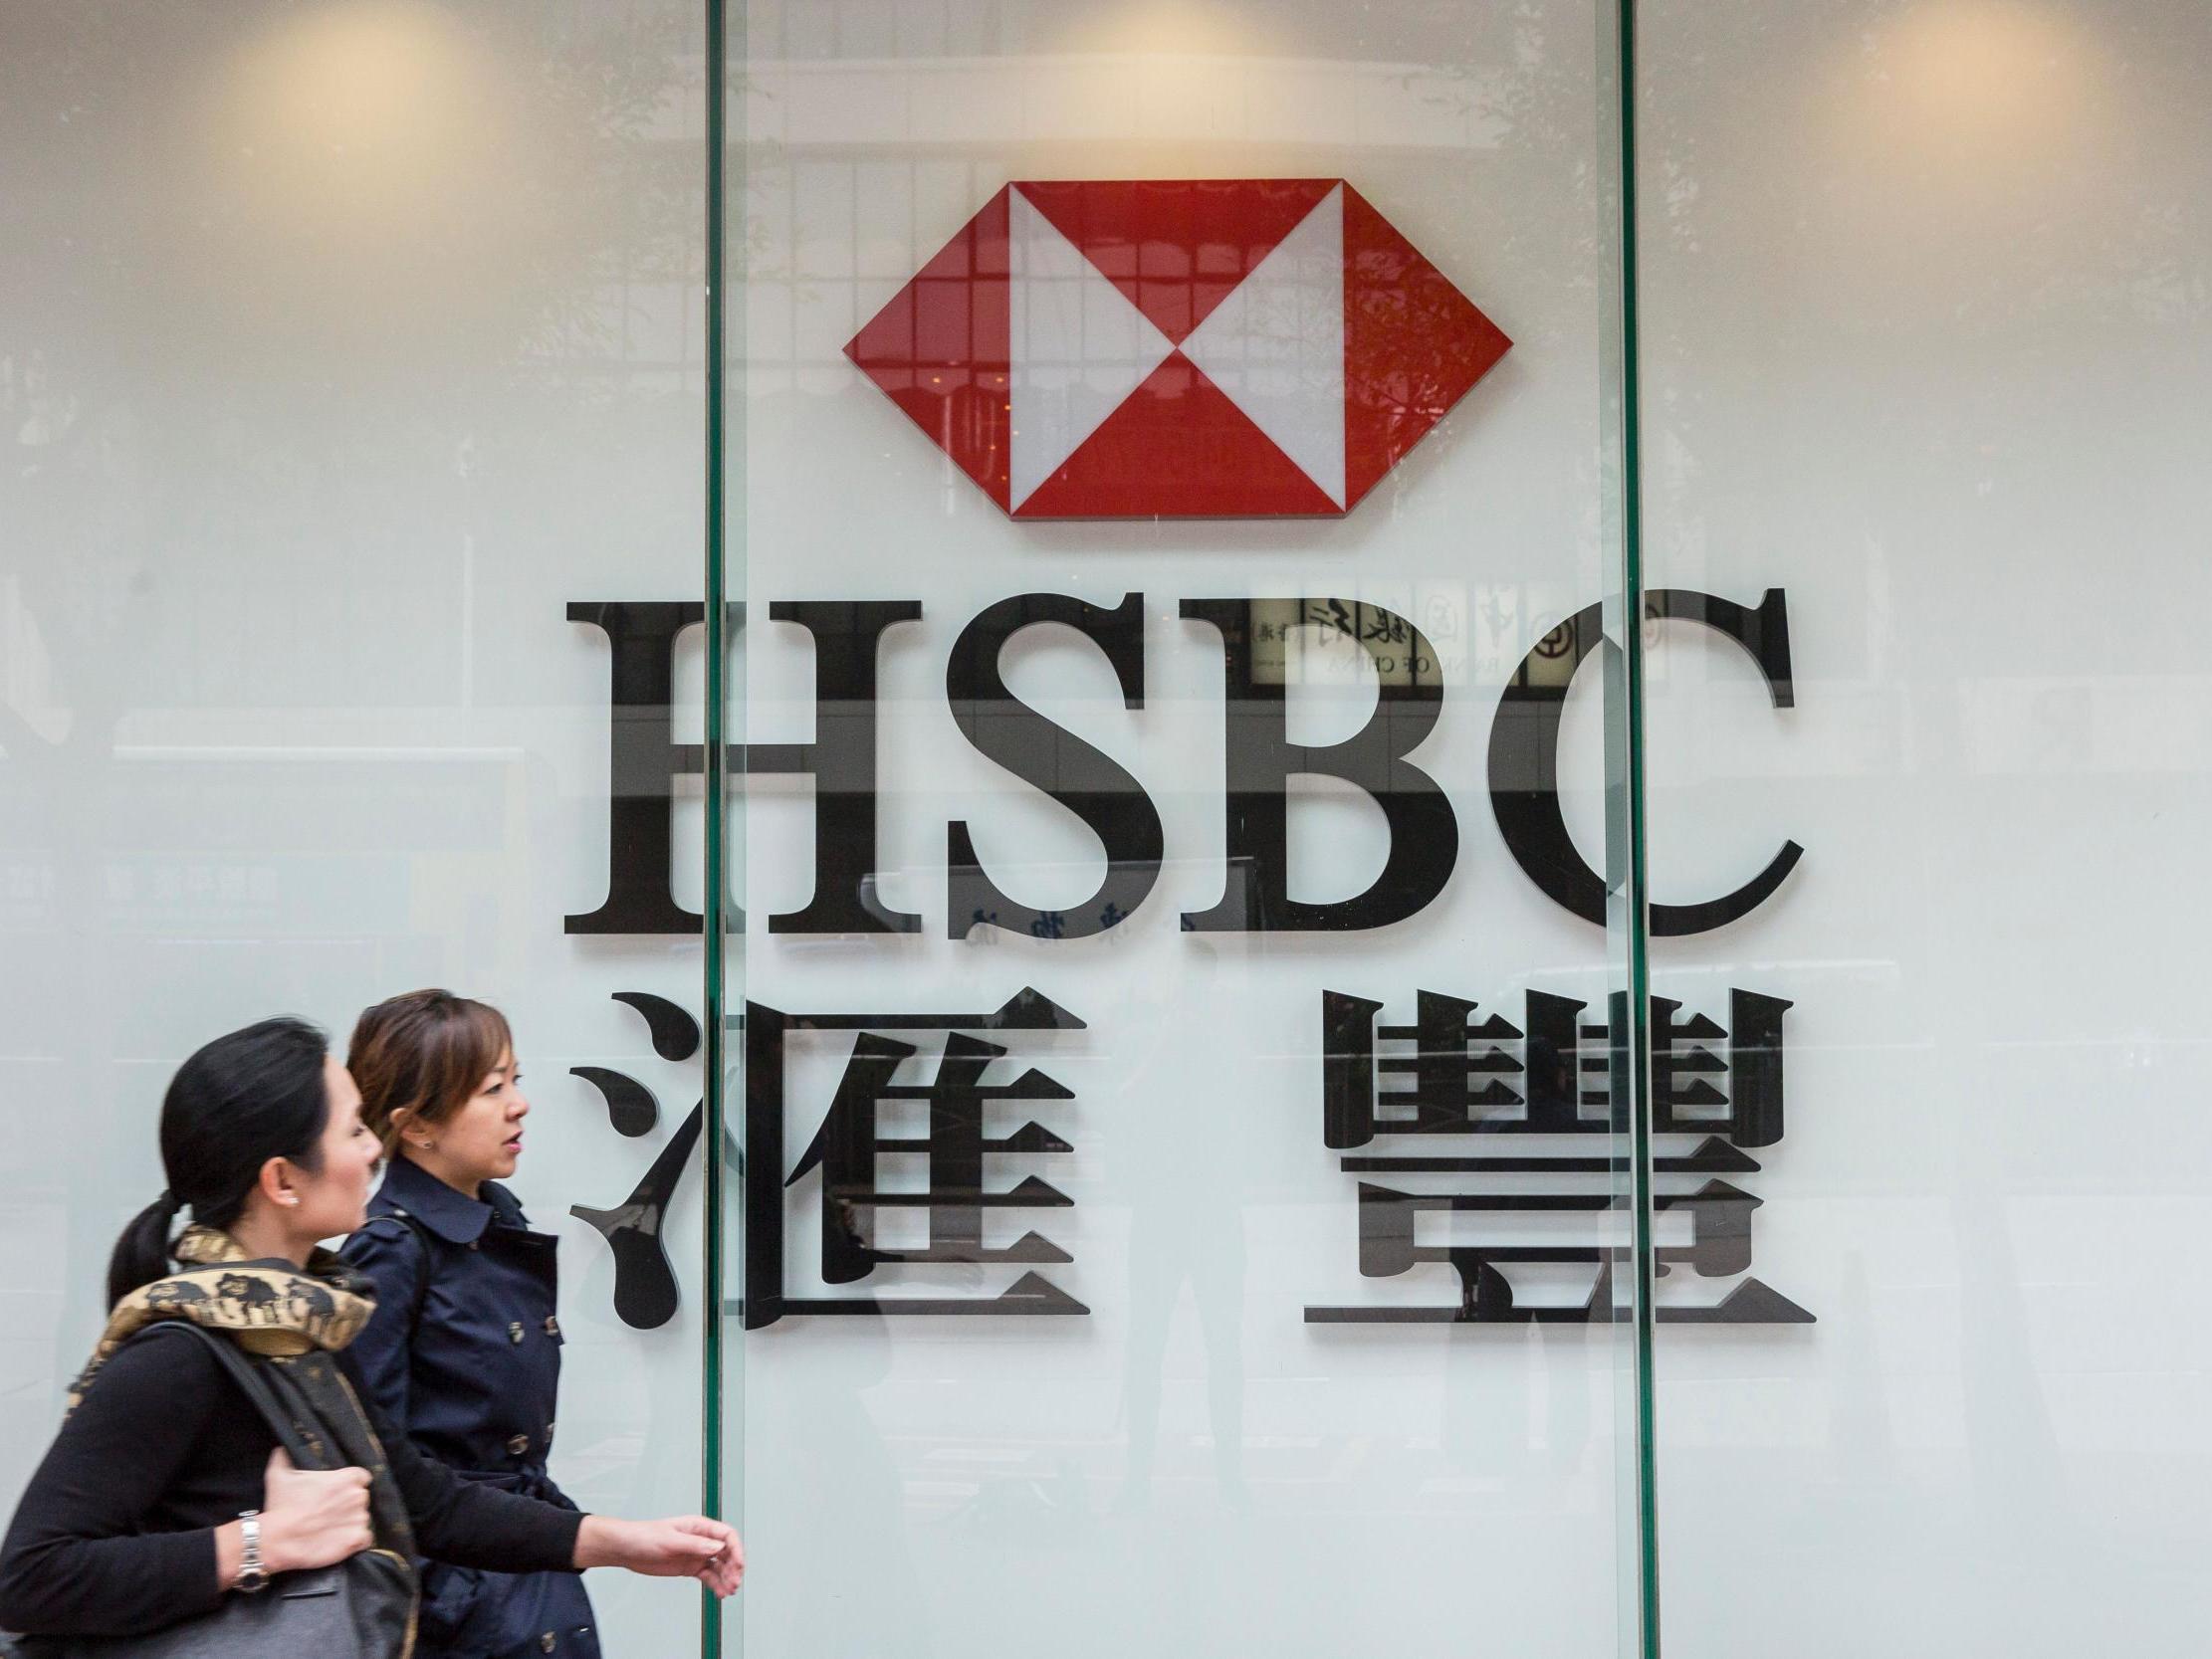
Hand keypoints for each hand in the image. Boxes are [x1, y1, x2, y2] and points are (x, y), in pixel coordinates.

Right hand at [257, 1447, 374, 1573]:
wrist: (278, 1539)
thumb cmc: (281, 1506)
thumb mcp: (279, 1475)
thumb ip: (285, 1457)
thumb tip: (282, 1448)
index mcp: (347, 1477)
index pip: (361, 1477)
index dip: (349, 1485)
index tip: (337, 1493)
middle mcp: (358, 1496)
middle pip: (361, 1498)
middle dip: (348, 1505)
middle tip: (329, 1513)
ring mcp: (359, 1518)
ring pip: (362, 1518)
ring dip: (350, 1523)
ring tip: (330, 1529)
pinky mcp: (357, 1539)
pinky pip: (365, 1538)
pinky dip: (356, 1540)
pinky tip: (340, 1541)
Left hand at [576, 1515, 743, 1596]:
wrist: (627, 1549)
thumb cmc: (644, 1536)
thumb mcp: (670, 1540)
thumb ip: (695, 1544)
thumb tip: (717, 1547)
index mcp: (698, 1527)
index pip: (726, 1535)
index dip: (736, 1549)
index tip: (739, 1564)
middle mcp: (700, 1540)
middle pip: (726, 1552)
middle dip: (733, 1567)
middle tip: (734, 1582)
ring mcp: (695, 1554)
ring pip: (719, 1566)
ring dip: (726, 1578)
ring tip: (729, 1591)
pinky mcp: (689, 1567)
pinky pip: (708, 1576)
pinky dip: (716, 1584)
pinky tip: (719, 1592)